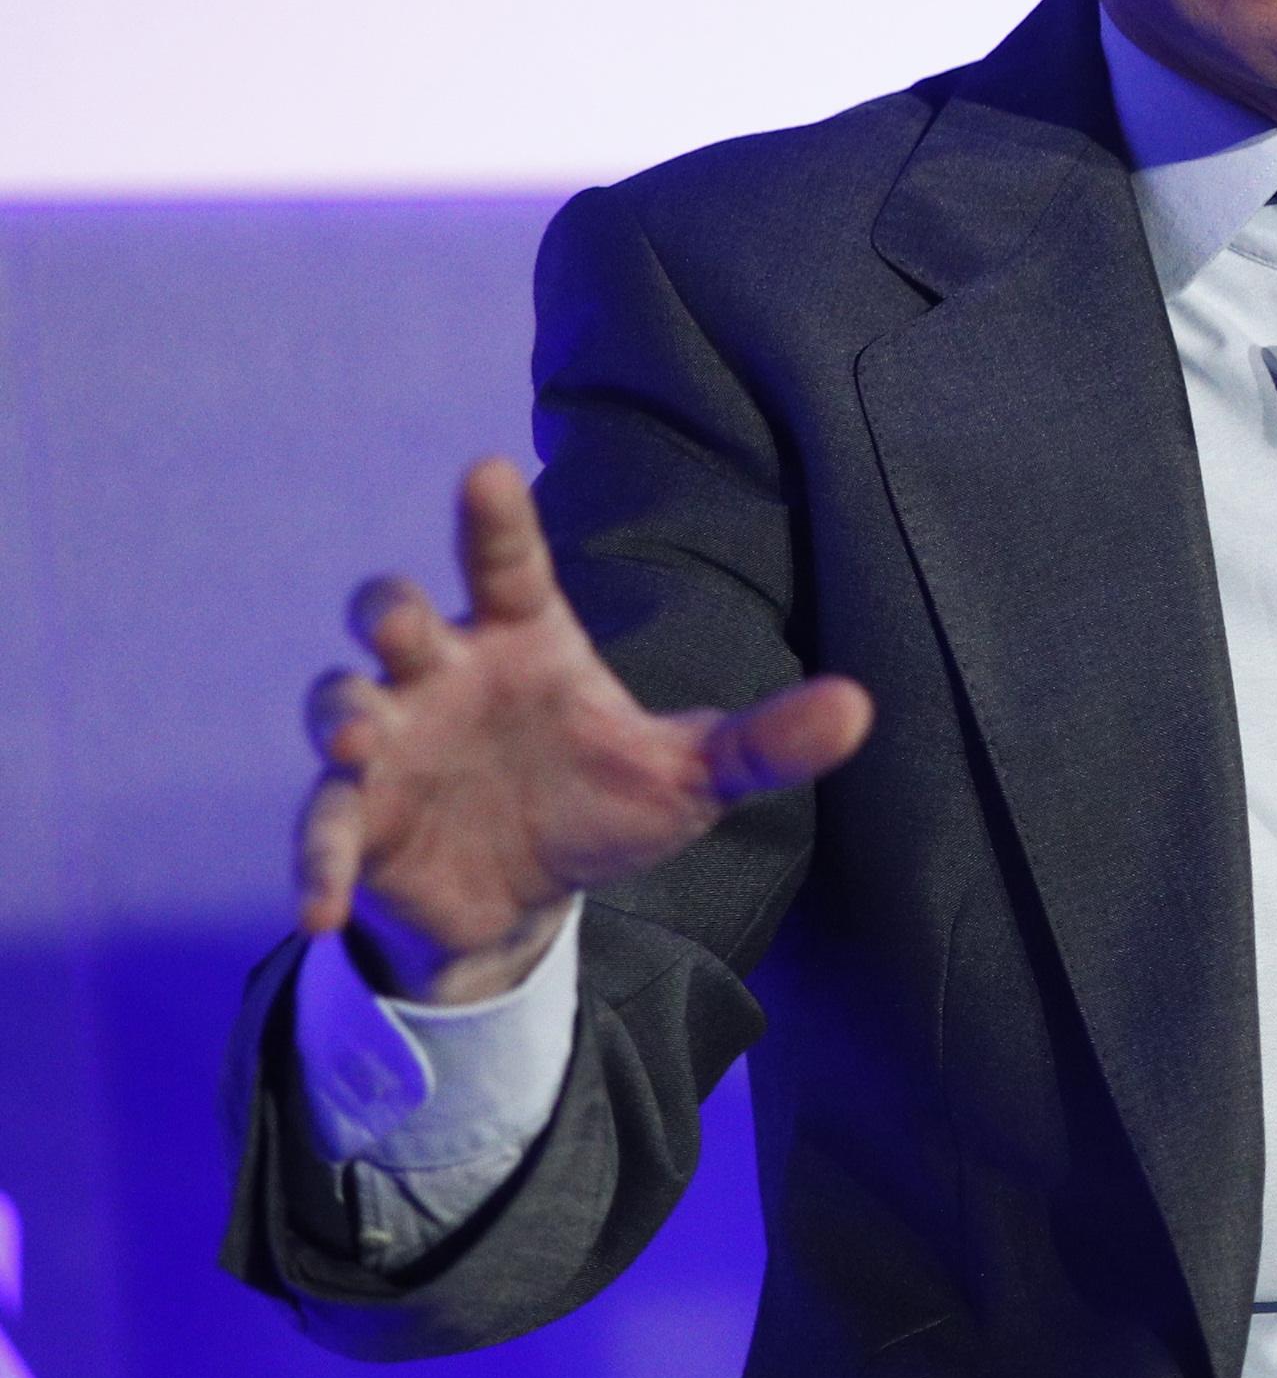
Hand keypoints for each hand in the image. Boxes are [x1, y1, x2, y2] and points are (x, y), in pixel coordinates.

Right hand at [299, 459, 871, 1004]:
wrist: (528, 898)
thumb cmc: (601, 803)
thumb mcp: (692, 774)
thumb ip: (766, 740)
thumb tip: (860, 706)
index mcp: (523, 641)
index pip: (506, 562)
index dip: (494, 518)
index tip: (487, 470)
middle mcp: (444, 676)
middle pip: (394, 616)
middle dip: (389, 611)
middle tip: (404, 623)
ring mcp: (389, 745)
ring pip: (341, 705)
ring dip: (343, 718)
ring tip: (361, 743)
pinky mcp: (356, 824)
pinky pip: (324, 831)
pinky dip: (315, 864)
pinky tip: (317, 908)